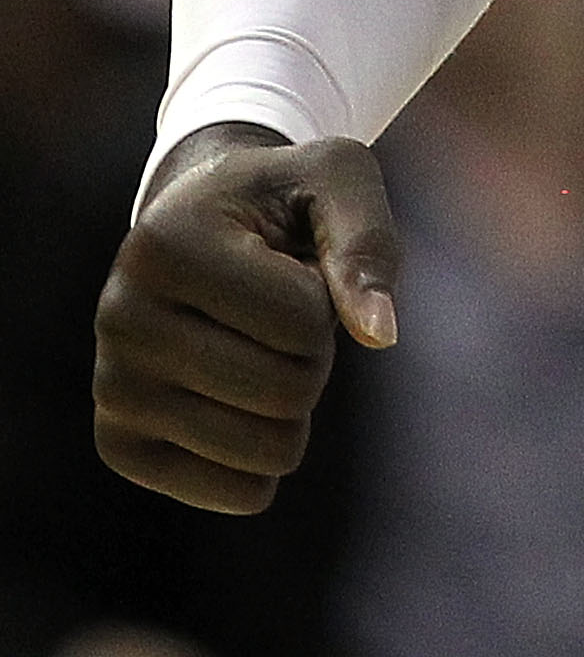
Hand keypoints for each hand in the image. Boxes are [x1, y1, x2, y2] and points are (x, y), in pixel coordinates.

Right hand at [94, 125, 398, 512]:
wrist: (198, 222)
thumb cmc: (280, 198)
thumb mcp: (335, 179)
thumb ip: (366, 243)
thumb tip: (380, 336)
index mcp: (165, 245)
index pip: (301, 320)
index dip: (328, 299)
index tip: (294, 267)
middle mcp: (121, 319)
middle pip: (286, 391)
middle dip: (315, 355)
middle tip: (280, 314)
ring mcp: (113, 390)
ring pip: (268, 450)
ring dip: (295, 405)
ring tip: (258, 347)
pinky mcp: (120, 446)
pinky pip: (240, 494)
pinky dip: (270, 456)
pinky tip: (239, 398)